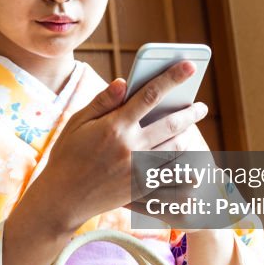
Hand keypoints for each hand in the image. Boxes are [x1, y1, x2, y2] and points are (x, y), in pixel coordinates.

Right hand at [22, 61, 209, 233]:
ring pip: (175, 148)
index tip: (189, 66)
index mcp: (115, 126)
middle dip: (190, 111)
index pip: (150, 95)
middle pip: (171, 123)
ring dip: (188, 136)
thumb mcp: (77, 123)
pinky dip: (182, 165)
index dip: (172, 78)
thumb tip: (124, 81)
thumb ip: (102, 101)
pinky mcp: (140, 188)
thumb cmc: (66, 156)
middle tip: (201, 106)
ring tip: (191, 129)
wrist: (62, 198)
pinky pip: (170, 174)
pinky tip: (188, 160)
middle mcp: (131, 147)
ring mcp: (138, 169)